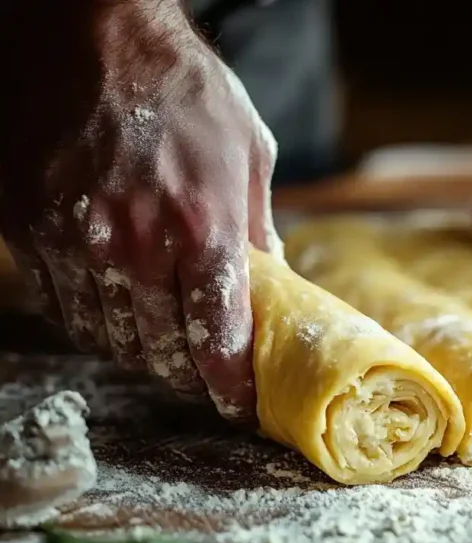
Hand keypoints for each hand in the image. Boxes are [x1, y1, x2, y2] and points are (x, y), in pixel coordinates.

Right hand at [0, 0, 280, 422]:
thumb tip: (269, 282)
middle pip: (161, 349)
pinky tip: (111, 306)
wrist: (88, 32)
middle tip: (200, 374)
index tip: (239, 405)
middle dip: (185, 372)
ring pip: (107, 335)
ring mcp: (76, 240)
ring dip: (137, 350)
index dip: (229, 384)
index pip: (218, 336)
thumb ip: (256, 227)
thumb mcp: (248, 150)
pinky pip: (62, 304)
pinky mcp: (31, 229)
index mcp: (204, 228)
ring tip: (158, 342)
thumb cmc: (183, 86)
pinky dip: (90, 319)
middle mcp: (138, 245)